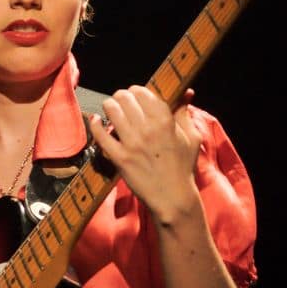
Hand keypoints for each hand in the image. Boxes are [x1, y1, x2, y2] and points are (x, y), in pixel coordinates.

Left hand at [88, 86, 202, 222]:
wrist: (173, 196)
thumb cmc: (183, 167)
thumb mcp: (191, 137)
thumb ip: (184, 113)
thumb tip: (187, 92)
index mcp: (166, 120)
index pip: (143, 92)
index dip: (136, 91)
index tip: (134, 95)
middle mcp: (148, 128)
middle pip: (125, 98)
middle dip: (121, 97)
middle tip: (121, 102)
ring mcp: (132, 143)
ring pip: (111, 110)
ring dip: (109, 106)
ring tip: (110, 109)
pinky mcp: (120, 158)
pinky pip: (101, 135)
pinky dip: (95, 125)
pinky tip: (96, 121)